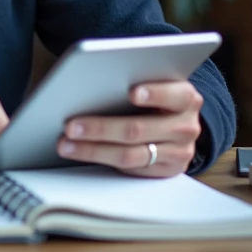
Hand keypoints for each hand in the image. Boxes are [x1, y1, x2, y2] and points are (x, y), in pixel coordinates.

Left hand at [58, 81, 202, 177]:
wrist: (179, 126)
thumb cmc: (157, 98)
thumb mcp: (156, 84)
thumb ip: (135, 81)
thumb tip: (91, 80)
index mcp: (186, 98)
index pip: (175, 95)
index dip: (154, 93)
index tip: (131, 92)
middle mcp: (186, 126)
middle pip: (138, 129)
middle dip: (100, 128)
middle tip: (70, 126)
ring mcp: (178, 152)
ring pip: (130, 154)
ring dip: (92, 149)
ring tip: (66, 144)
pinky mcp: (166, 171)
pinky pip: (130, 169)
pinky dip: (101, 160)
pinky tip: (79, 152)